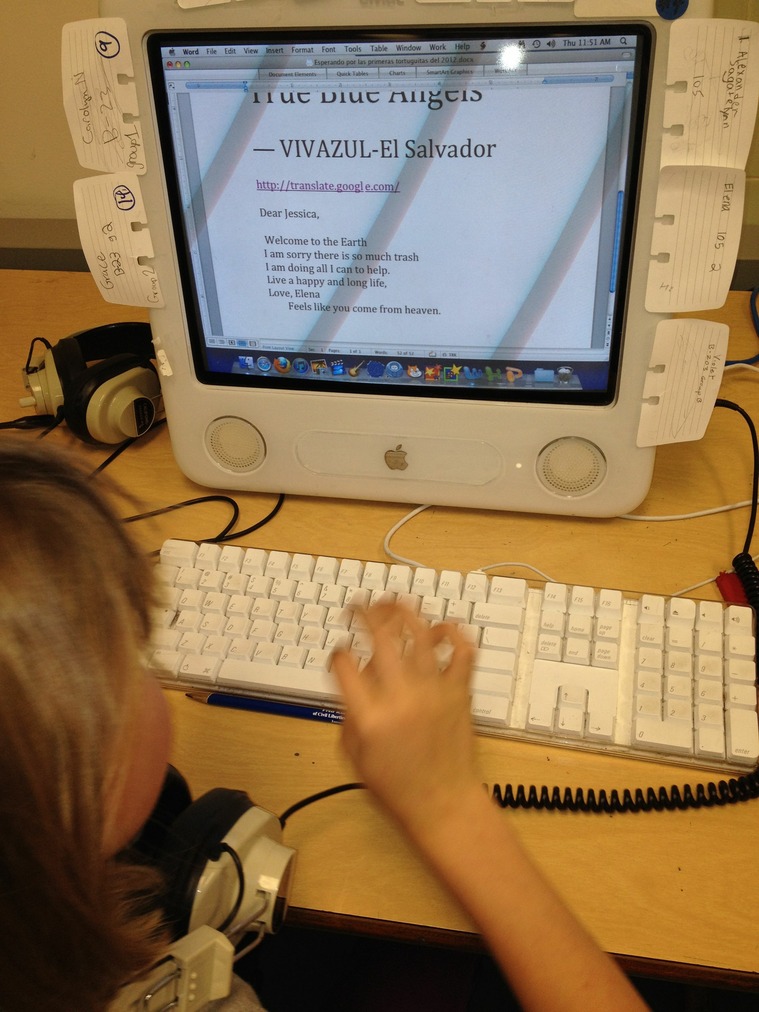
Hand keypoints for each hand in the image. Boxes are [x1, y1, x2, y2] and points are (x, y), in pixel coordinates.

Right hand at [331, 602, 481, 838]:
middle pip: (380, 633)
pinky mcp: (459, 692)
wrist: (443, 804)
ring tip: (393, 606)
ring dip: (403, 611)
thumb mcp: (355, 754)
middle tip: (359, 607)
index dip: (337, 653)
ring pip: (420, 632)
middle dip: (365, 612)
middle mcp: (401, 696)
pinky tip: (440, 628)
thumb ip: (350, 711)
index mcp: (370, 715)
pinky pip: (462, 650)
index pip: (344, 662)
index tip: (339, 655)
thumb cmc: (398, 787)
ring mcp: (434, 691)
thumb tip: (354, 678)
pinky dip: (453, 633)